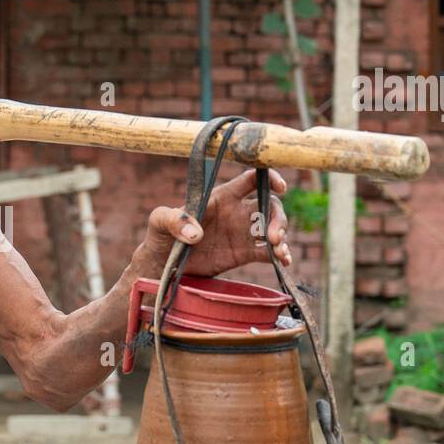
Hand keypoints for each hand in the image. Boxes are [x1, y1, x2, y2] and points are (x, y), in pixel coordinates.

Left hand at [138, 168, 290, 277]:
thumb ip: (174, 220)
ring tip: (280, 251)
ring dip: (282, 237)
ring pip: (272, 228)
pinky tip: (284, 262)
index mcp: (221, 197)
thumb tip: (196, 233)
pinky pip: (268, 252)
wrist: (164, 266)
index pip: (251, 180)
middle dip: (278, 217)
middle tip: (274, 237)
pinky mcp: (244, 253)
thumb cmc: (160, 236)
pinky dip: (279, 255)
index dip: (269, 178)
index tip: (281, 187)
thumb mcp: (159, 222)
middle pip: (269, 205)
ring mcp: (242, 233)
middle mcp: (236, 212)